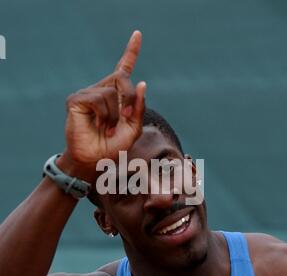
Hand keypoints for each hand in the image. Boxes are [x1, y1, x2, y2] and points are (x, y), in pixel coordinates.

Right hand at [64, 31, 145, 165]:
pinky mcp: (76, 100)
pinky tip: (100, 126)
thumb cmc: (112, 147)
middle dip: (130, 98)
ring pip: (110, 92)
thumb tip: (141, 82)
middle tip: (126, 118)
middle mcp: (101, 91)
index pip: (123, 69)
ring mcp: (88, 94)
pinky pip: (98, 99)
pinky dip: (104, 115)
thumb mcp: (133, 129)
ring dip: (115, 115)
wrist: (94, 161)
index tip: (138, 34)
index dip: (131, 52)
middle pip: (122, 78)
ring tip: (108, 129)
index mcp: (115, 96)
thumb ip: (138, 108)